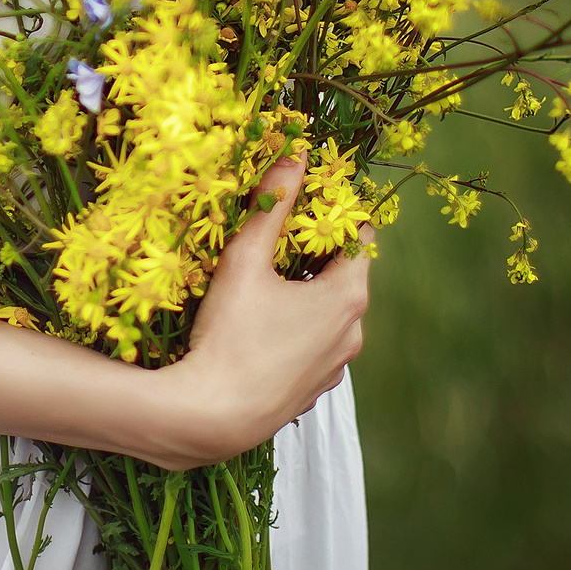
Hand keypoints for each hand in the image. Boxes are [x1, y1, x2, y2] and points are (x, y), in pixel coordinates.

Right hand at [140, 160, 373, 469]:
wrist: (210, 418)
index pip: (360, 238)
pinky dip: (296, 327)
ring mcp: (335, 367)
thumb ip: (272, 204)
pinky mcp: (313, 390)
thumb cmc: (229, 334)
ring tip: (263, 281)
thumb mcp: (246, 260)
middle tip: (275, 236)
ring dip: (305, 292)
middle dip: (314, 252)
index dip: (334, 215)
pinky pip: (313, 344)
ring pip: (328, 313)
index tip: (302, 203)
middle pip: (344, 276)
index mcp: (347, 298)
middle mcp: (353, 334)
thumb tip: (296, 151)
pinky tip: (259, 325)